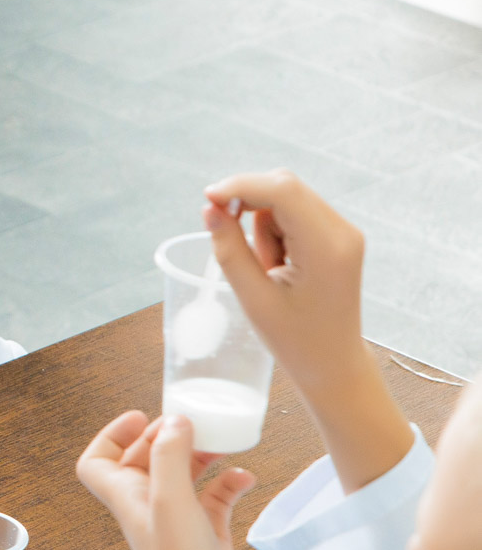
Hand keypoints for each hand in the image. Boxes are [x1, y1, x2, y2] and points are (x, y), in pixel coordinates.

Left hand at [77, 410, 255, 549]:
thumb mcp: (170, 499)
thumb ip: (169, 456)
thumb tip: (174, 420)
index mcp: (128, 498)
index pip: (98, 462)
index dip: (111, 436)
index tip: (139, 417)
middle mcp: (148, 509)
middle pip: (145, 462)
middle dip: (164, 438)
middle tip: (189, 422)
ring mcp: (178, 524)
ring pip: (183, 478)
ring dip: (199, 457)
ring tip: (221, 442)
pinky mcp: (207, 539)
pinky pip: (215, 501)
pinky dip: (227, 485)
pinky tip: (245, 477)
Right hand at [203, 170, 411, 491]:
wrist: (333, 363)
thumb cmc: (294, 339)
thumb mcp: (252, 297)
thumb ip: (229, 249)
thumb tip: (210, 209)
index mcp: (326, 247)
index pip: (282, 191)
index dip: (240, 186)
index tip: (207, 200)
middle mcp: (342, 232)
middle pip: (285, 186)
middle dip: (247, 200)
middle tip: (221, 229)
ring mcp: (343, 232)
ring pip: (286, 198)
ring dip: (262, 223)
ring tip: (265, 268)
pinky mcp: (337, 236)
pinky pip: (295, 213)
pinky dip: (274, 229)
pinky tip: (276, 264)